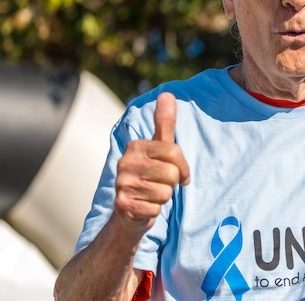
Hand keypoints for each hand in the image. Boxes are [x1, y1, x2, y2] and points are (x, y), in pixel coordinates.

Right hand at [114, 92, 190, 233]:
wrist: (129, 211)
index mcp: (135, 146)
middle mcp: (125, 162)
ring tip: (151, 194)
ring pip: (165, 192)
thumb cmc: (150, 176)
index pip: (174, 152)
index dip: (183, 167)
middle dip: (173, 182)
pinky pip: (156, 208)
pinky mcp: (123, 205)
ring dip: (164, 197)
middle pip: (171, 173)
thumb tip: (167, 93)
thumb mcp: (159, 148)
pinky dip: (155, 210)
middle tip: (162, 184)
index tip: (179, 173)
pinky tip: (145, 206)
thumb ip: (164, 123)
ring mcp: (122, 184)